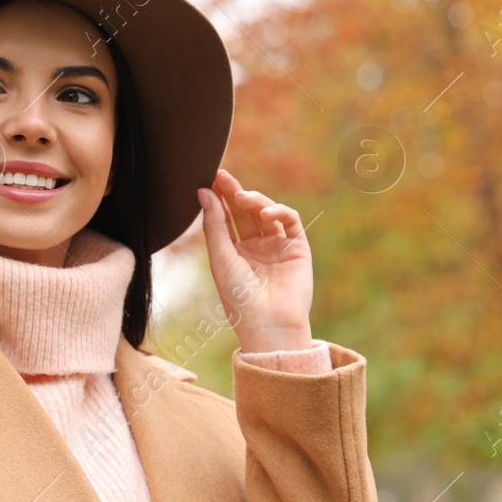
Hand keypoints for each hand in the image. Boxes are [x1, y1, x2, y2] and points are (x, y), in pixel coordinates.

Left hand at [196, 169, 313, 351]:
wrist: (269, 324)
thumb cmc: (239, 298)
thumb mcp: (220, 258)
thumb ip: (214, 224)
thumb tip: (204, 191)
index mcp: (235, 252)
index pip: (226, 217)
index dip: (219, 197)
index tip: (210, 178)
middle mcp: (256, 247)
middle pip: (244, 211)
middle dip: (234, 192)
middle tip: (222, 176)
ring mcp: (277, 246)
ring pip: (267, 212)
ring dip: (255, 200)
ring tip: (242, 197)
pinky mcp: (297, 247)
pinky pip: (289, 221)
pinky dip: (279, 211)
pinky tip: (265, 212)